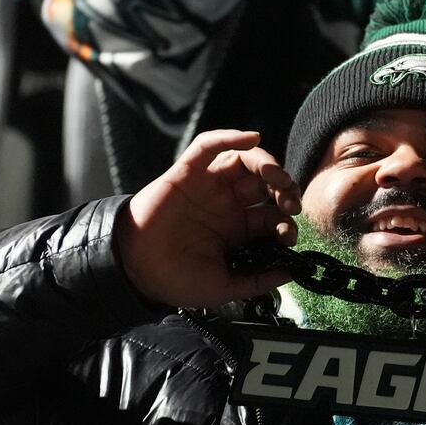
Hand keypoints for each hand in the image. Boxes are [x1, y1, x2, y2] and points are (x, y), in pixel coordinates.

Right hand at [118, 130, 299, 308]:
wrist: (135, 271)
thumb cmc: (176, 280)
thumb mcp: (224, 287)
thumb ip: (257, 282)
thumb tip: (290, 274)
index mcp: (237, 228)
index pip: (271, 215)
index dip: (285, 222)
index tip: (288, 236)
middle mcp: (226, 203)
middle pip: (265, 184)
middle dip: (284, 189)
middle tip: (290, 203)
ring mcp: (208, 186)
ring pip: (244, 160)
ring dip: (267, 164)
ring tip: (277, 177)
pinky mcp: (187, 172)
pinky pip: (209, 146)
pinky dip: (230, 138)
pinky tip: (251, 138)